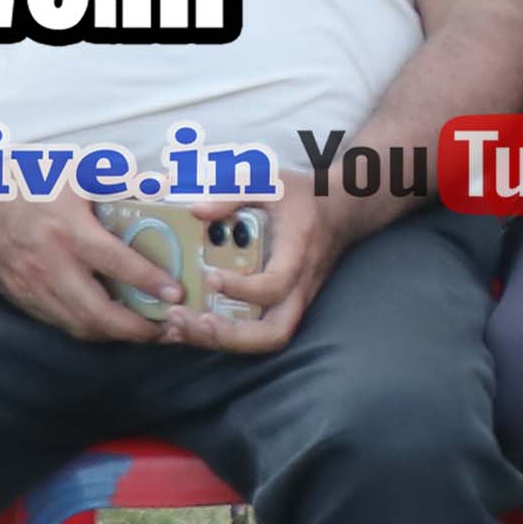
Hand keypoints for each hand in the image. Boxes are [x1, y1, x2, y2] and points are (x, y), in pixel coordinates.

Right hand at [0, 190, 179, 346]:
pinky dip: (86, 328)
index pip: (116, 264)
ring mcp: (31, 286)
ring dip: (113, 334)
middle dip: (135, 328)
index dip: (150, 282)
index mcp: (67, 230)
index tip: (176, 294)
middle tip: (166, 329)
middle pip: (97, 312)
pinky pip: (57, 322)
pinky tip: (107, 324)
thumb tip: (162, 185)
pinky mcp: (19, 296)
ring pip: (77, 325)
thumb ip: (120, 182)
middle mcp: (49, 264)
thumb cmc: (25, 180)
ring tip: (144, 332)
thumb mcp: (74, 172)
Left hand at [172, 191, 355, 358]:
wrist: (343, 211)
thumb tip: (196, 211)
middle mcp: (299, 287)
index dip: (244, 289)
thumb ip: (234, 193)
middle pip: (274, 333)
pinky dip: (223, 336)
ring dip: (221, 341)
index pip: (276, 285)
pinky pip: (257, 333)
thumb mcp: (271, 181)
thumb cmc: (304, 197)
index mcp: (298, 254)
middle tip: (190, 320)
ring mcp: (293, 301)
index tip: (212, 278)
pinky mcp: (283, 306)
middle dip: (229, 335)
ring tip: (179, 327)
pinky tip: (189, 326)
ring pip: (266, 340)